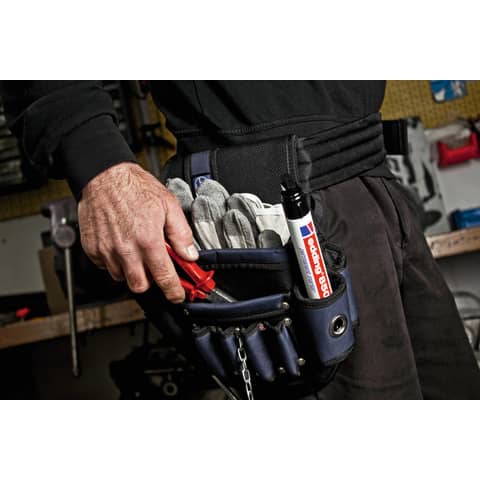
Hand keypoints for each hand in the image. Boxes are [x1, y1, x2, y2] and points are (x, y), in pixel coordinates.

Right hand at [78, 162, 197, 302]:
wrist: (104, 175)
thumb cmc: (135, 187)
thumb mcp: (169, 205)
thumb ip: (181, 233)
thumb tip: (190, 254)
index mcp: (148, 240)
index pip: (164, 278)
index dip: (174, 292)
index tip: (177, 296)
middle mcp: (126, 249)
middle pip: (140, 286)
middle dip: (151, 282)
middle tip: (155, 267)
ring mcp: (107, 250)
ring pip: (121, 277)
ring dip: (132, 270)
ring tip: (136, 250)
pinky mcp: (92, 248)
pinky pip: (105, 266)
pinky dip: (115, 262)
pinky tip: (121, 245)